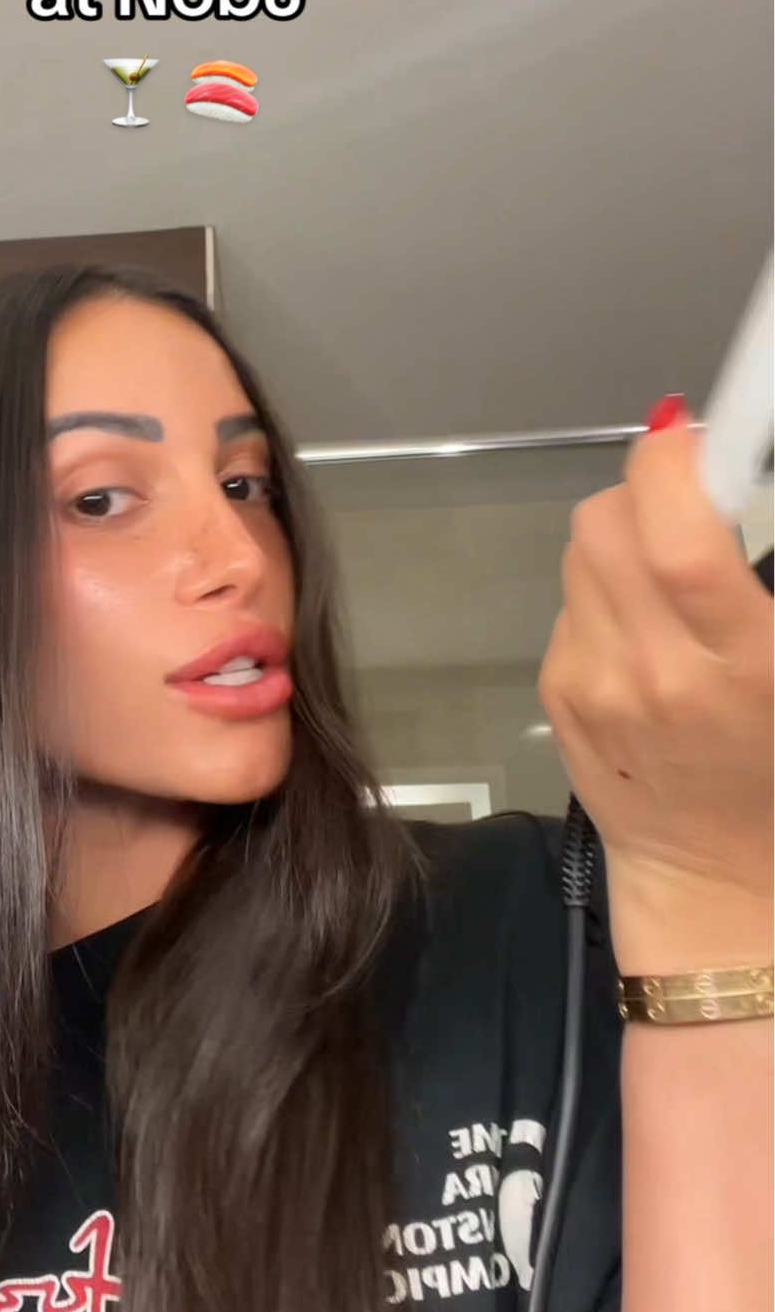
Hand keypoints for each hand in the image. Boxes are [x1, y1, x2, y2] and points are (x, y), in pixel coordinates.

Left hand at [537, 408, 772, 968]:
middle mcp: (657, 673)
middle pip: (609, 523)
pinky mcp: (558, 694)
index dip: (675, 464)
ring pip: (582, 551)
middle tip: (690, 499)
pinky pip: (571, 600)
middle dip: (648, 487)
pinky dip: (604, 590)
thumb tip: (720, 474)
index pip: (679, 539)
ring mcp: (595, 684)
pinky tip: (644, 630)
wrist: (717, 876)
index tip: (695, 435)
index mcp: (744, 665)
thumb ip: (762, 574)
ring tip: (669, 573)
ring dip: (623, 534)